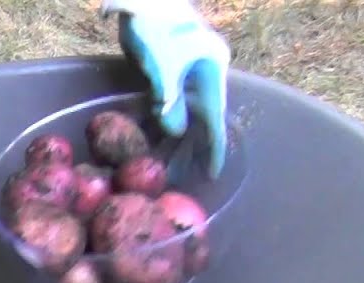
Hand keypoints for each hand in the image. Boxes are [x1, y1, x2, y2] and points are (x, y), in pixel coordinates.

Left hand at [102, 0, 230, 177]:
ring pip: (181, 114)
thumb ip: (168, 98)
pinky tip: (148, 144)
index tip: (212, 173)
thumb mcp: (162, 63)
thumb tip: (174, 131)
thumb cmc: (154, 23)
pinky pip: (165, 105)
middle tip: (180, 179)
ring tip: (162, 169)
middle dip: (190, 148)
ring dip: (171, 140)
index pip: (216, 117)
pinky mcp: (165, 74)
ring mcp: (184, 75)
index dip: (214, 147)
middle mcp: (202, 75)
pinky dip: (158, 123)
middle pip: (199, 120)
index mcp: (212, 70)